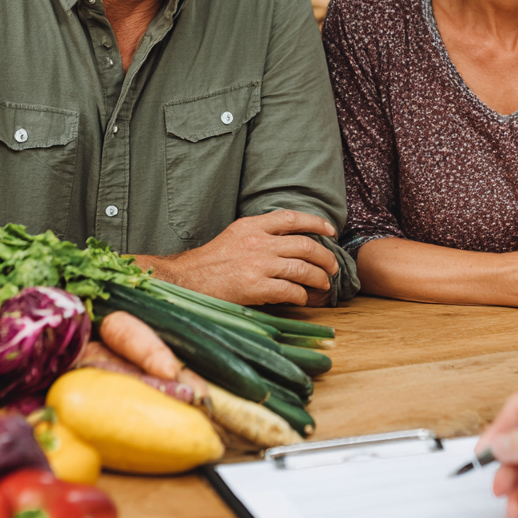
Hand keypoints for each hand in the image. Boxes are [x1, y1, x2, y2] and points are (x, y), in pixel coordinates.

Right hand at [133, 209, 339, 305]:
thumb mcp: (235, 236)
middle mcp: (257, 242)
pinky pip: (289, 290)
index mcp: (252, 225)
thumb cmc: (210, 262)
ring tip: (324, 284)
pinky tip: (303, 299)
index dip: (316, 223)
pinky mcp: (254, 287)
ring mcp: (257, 264)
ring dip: (319, 278)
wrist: (184, 281)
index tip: (331, 231)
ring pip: (302, 268)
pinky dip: (302, 295)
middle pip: (305, 245)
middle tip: (333, 267)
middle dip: (325, 257)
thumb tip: (290, 241)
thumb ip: (260, 234)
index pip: (292, 218)